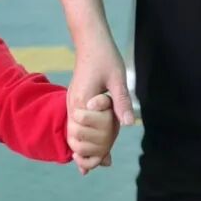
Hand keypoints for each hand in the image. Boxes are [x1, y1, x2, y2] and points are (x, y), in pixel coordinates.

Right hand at [68, 31, 134, 172]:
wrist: (90, 40)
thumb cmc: (105, 56)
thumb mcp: (118, 78)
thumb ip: (121, 102)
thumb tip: (129, 124)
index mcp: (81, 101)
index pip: (84, 135)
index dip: (96, 148)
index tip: (108, 158)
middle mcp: (72, 104)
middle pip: (76, 138)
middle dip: (89, 151)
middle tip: (106, 160)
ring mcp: (71, 102)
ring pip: (74, 133)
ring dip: (86, 146)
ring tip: (102, 158)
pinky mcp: (75, 100)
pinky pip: (76, 124)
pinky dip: (84, 136)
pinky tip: (95, 145)